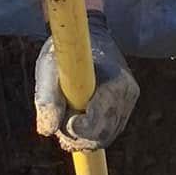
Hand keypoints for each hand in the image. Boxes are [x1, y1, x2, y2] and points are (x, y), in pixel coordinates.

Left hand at [34, 13, 138, 151]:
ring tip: (64, 123)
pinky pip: (107, 132)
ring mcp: (128, 103)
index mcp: (116, 81)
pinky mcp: (123, 109)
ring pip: (105, 137)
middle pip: (104, 134)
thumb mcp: (50, 66)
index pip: (101, 119)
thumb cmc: (68, 50)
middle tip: (59, 130)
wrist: (88, 36)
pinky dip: (89, 135)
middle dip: (79, 138)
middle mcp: (128, 94)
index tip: (64, 125)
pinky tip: (74, 124)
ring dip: (83, 138)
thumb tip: (47, 131)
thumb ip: (47, 98)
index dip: (80, 129)